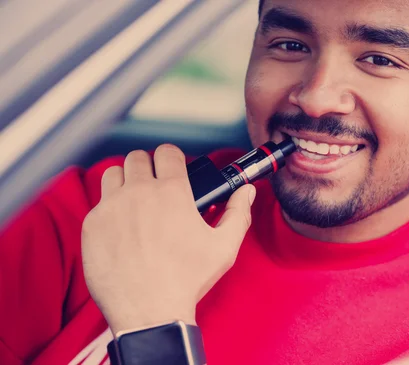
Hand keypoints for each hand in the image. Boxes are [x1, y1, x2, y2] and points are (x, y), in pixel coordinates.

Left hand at [81, 144, 255, 334]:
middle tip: (155, 184)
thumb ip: (238, 213)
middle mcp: (138, 193)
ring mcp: (111, 208)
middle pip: (138, 157)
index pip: (168, 152)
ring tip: (135, 199)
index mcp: (171, 192)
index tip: (175, 168)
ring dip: (125, 180)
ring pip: (113, 173)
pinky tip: (122, 227)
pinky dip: (110, 208)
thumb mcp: (224, 247)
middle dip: (149, 166)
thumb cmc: (188, 280)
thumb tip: (246, 192)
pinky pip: (98, 203)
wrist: (149, 313)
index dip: (174, 158)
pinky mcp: (92, 226)